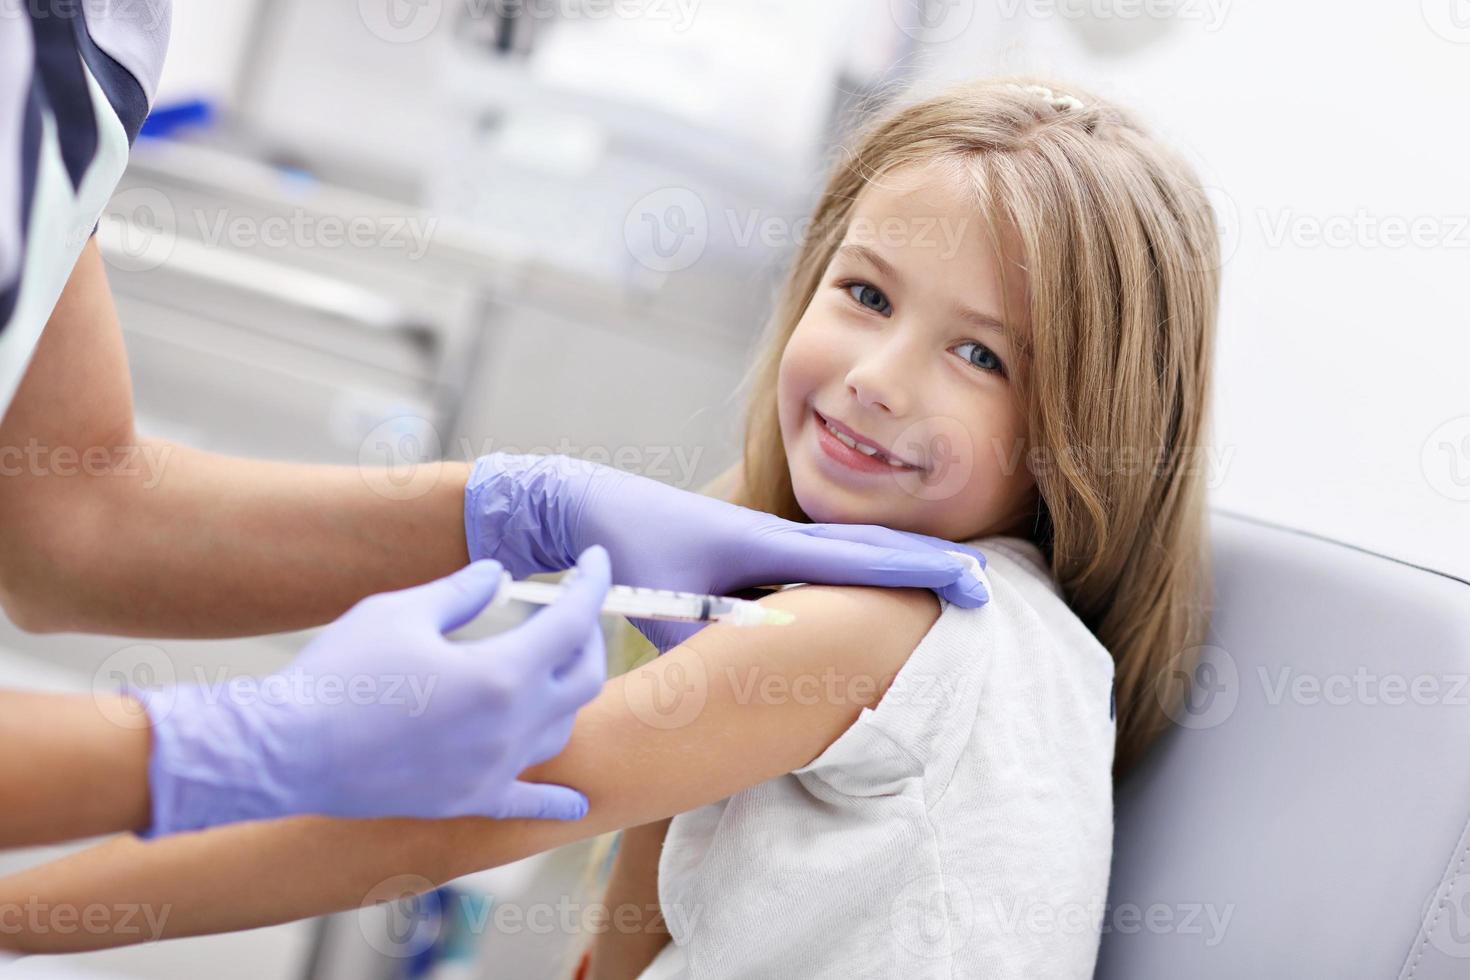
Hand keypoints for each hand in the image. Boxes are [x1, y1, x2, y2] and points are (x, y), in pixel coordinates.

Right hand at [130, 547, 611, 834]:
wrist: (287, 749)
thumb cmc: (341, 672)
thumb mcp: (402, 611)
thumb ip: (463, 591)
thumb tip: (498, 575)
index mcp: (501, 674)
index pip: (572, 622)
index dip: (592, 584)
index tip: (597, 561)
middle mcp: (509, 728)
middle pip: (583, 678)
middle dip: (587, 637)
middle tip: (572, 612)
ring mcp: (492, 770)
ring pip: (561, 730)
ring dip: (565, 694)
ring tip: (551, 669)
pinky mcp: (468, 800)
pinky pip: (527, 804)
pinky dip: (556, 801)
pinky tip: (576, 804)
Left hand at [463, 454, 987, 651]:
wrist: (591, 503)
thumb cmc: (627, 554)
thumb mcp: (664, 611)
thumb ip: (708, 654)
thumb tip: (744, 695)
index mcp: (762, 544)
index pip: (858, 559)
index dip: (918, 572)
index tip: (972, 580)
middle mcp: (774, 536)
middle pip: (869, 546)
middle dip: (926, 564)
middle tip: (983, 584)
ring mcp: (765, 539)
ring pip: (847, 551)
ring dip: (897, 564)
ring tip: (948, 584)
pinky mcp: (751, 546)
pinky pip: (817, 559)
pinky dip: (858, 569)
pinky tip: (871, 586)